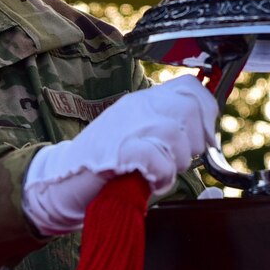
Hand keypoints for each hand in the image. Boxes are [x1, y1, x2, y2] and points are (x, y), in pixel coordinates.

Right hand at [22, 77, 217, 234]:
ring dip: (174, 163)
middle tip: (176, 161)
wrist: (63, 180)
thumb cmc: (106, 165)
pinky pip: (158, 159)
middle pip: (188, 109)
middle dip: (192, 143)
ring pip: (176, 136)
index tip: (205, 139)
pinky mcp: (118, 151)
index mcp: (143, 101)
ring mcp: (125, 126)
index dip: (206, 112)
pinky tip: (149, 181)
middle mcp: (136, 108)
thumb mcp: (139, 136)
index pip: (189, 88)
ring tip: (157, 173)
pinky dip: (160, 175)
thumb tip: (206, 136)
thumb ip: (168, 129)